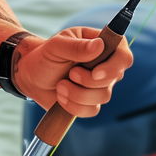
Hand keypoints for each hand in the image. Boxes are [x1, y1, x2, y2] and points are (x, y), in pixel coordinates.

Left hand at [15, 27, 132, 115]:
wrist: (32, 77)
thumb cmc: (45, 56)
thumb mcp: (57, 46)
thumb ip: (76, 46)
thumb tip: (99, 45)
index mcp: (102, 45)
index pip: (123, 56)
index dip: (113, 66)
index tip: (95, 71)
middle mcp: (105, 65)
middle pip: (115, 78)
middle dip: (89, 80)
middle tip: (71, 74)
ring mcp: (100, 85)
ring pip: (103, 96)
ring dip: (77, 93)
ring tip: (61, 85)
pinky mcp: (91, 102)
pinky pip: (92, 110)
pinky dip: (74, 105)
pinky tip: (62, 97)